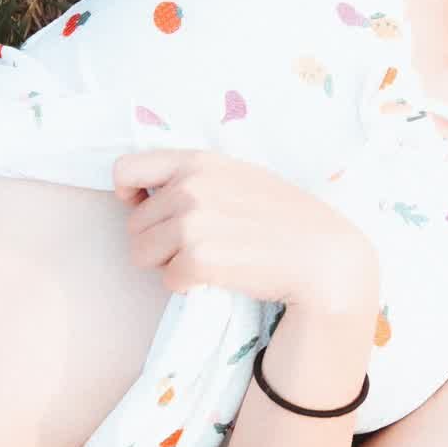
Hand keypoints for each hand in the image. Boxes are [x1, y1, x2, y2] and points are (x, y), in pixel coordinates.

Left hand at [113, 148, 377, 312]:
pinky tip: (218, 277)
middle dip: (157, 240)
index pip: (126, 169)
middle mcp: (190, 187)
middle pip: (134, 224)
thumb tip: (147, 192)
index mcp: (198, 161)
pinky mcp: (198, 259)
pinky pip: (167, 280)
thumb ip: (197, 177)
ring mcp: (192, 223)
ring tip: (208, 260)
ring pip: (142, 254)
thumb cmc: (285, 219)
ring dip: (169, 264)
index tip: (143, 207)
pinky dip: (187, 285)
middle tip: (197, 246)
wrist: (322, 257)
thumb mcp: (241, 177)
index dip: (128, 194)